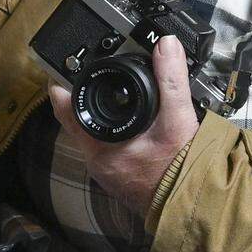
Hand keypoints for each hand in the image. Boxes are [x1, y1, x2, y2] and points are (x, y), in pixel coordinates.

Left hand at [49, 34, 200, 217]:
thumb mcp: (178, 118)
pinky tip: (127, 125)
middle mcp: (98, 162)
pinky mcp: (120, 177)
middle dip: (83, 98)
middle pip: (79, 123)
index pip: (68, 111)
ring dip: (99, 116)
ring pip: (93, 136)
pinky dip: (113, 132)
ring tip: (107, 95)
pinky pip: (107, 148)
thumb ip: (171, 80)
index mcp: (101, 146)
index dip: (62, 87)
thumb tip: (166, 45)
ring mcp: (108, 172)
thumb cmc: (180, 170)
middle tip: (86, 75)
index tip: (60, 70)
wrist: (192, 206)